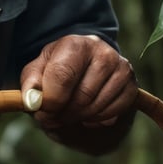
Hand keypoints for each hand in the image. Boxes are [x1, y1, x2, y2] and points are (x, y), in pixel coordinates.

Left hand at [20, 35, 136, 150]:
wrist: (84, 64)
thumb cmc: (57, 68)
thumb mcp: (37, 71)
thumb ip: (31, 85)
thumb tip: (32, 101)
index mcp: (76, 43)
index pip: (63, 77)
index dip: (51, 101)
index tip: (42, 112)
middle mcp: (102, 52)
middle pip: (82, 95)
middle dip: (63, 113)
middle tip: (52, 118)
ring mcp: (121, 68)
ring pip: (97, 107)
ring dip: (78, 118)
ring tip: (67, 114)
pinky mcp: (131, 85)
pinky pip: (113, 113)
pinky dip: (96, 119)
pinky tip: (86, 113)